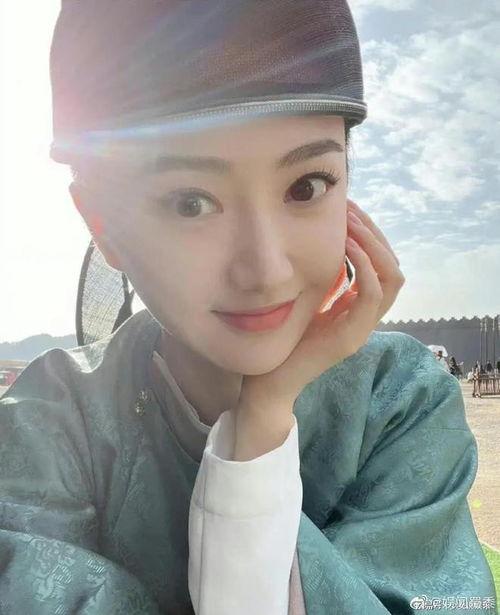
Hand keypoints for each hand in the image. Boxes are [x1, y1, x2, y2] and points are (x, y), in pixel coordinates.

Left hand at [238, 198, 405, 411]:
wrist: (270, 382)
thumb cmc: (283, 340)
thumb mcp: (307, 299)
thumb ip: (323, 279)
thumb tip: (326, 243)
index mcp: (358, 307)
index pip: (383, 265)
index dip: (372, 234)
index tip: (350, 209)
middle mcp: (366, 316)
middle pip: (392, 266)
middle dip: (375, 232)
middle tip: (351, 208)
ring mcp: (362, 328)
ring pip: (391, 277)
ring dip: (373, 244)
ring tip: (349, 222)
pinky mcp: (351, 338)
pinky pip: (372, 294)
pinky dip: (364, 265)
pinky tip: (345, 246)